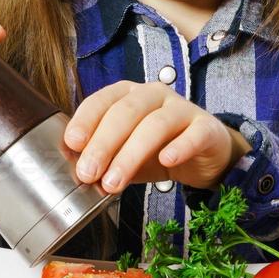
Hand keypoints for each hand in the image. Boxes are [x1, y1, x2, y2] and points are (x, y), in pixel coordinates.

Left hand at [61, 80, 251, 192]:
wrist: (204, 156)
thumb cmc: (158, 149)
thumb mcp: (125, 153)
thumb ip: (104, 159)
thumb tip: (77, 172)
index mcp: (129, 94)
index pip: (103, 100)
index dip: (86, 120)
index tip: (72, 144)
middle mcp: (154, 94)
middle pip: (126, 112)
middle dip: (103, 143)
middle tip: (88, 173)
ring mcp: (182, 108)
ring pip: (155, 125)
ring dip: (131, 154)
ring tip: (114, 182)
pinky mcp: (206, 127)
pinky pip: (193, 135)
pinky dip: (179, 147)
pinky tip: (167, 161)